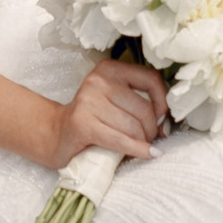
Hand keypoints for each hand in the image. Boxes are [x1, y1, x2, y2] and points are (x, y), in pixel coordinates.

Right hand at [53, 57, 168, 167]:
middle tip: (148, 138)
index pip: (151, 79)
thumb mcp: (115, 99)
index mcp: (109, 68)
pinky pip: (121, 140)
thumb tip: (166, 122)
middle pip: (144, 108)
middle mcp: (98, 80)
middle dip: (152, 129)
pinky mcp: (83, 123)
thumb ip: (139, 101)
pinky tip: (147, 154)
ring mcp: (88, 101)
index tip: (162, 118)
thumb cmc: (92, 119)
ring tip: (139, 146)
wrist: (56, 134)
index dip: (163, 102)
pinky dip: (137, 150)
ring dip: (142, 142)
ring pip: (134, 127)